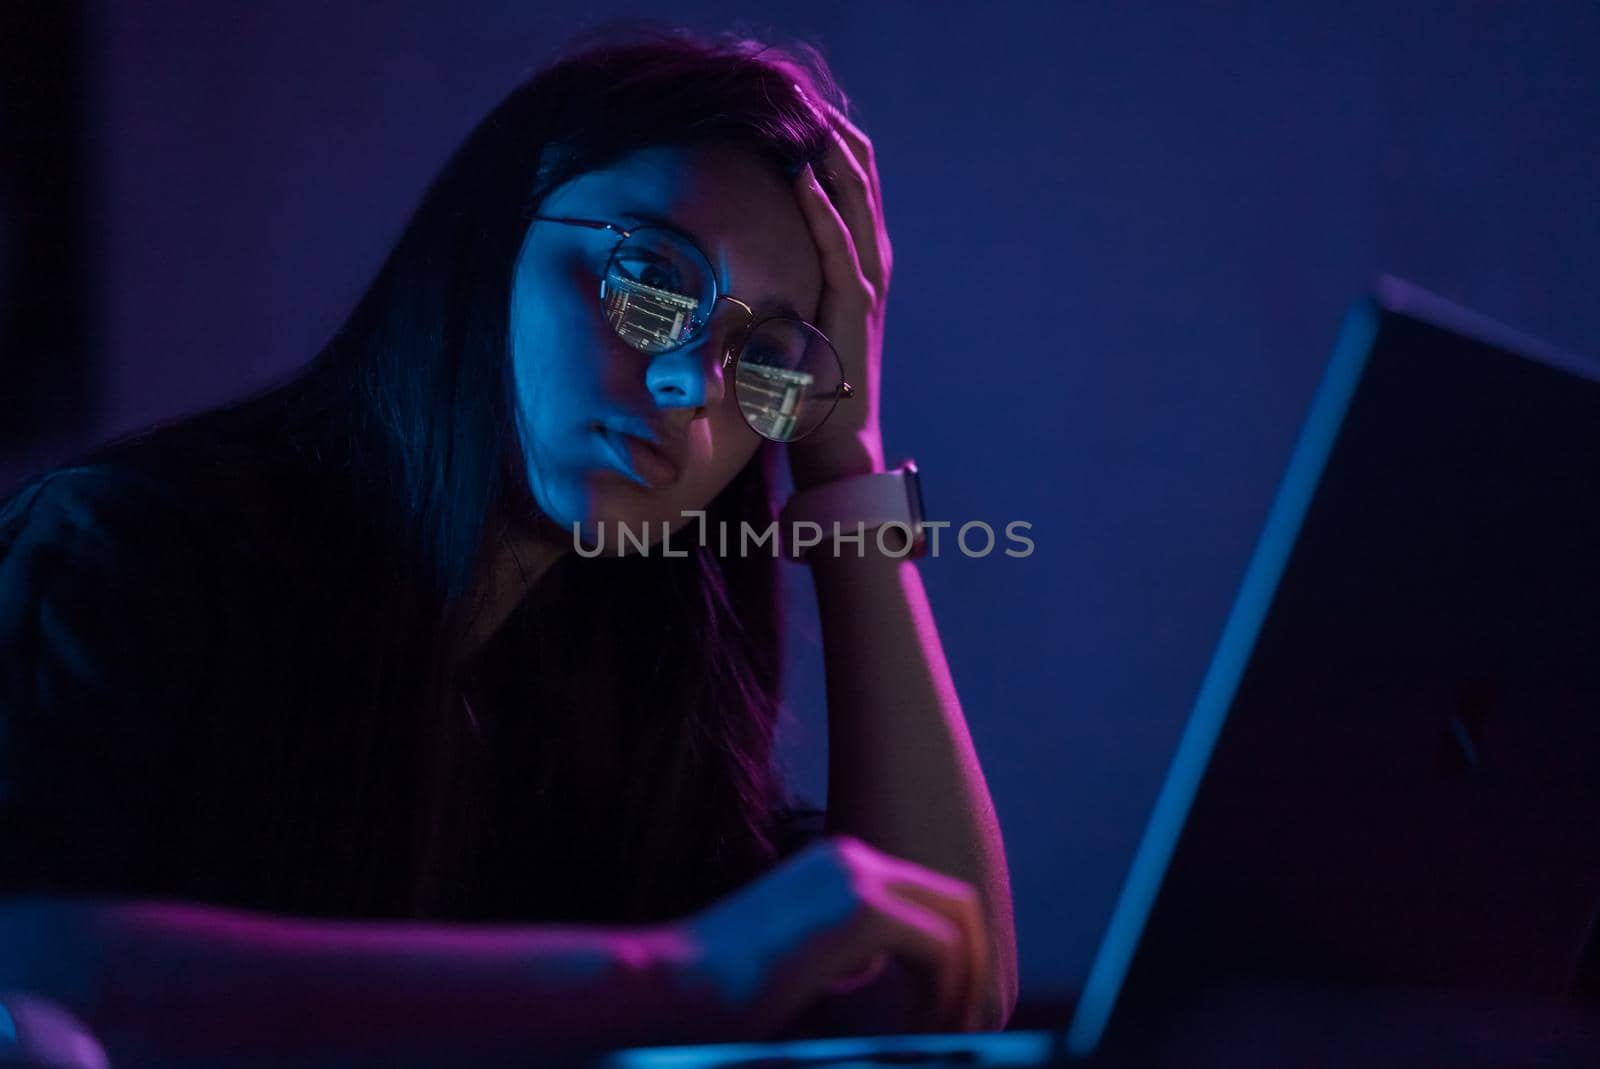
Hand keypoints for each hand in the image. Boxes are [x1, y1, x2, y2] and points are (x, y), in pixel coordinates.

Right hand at [679, 835, 992, 1038]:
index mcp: (837, 868)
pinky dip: (947, 995)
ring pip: (961, 925)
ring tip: (942, 1037)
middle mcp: (852, 859)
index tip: (943, 1020)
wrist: (669, 988)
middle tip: (964, 1028)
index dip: (953, 960)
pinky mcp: (860, 910)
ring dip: (965, 987)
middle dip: (976, 968)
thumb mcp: (805, 976)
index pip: (929, 901)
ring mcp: (856, 877)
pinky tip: (921, 1032)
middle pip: (959, 902)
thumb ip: (855, 970)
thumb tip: (916, 1002)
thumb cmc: (720, 998)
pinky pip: (944, 948)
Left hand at [789, 97, 893, 490]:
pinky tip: (804, 176)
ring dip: (834, 158)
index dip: (838, 145)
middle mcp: (872, 269)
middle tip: (810, 98)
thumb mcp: (800, 320)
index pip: (857, 189)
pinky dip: (823, 210)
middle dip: (838, 138)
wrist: (838, 441)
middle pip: (865, 184)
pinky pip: (840, 249)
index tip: (808, 110)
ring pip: (858, 206)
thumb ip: (792, 284)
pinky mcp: (854, 311)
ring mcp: (867, 289)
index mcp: (861, 267)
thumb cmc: (810, 386)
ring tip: (811, 117)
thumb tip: (752, 257)